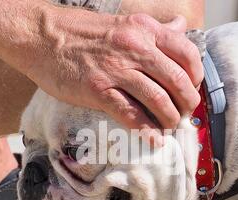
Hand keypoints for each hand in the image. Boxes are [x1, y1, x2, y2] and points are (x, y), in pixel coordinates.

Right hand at [12, 8, 203, 143]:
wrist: (42, 36)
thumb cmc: (83, 32)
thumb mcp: (124, 21)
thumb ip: (155, 29)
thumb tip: (180, 27)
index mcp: (144, 29)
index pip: (187, 54)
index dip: (196, 77)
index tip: (191, 90)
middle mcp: (135, 47)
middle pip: (177, 81)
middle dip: (186, 103)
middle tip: (183, 114)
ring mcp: (116, 69)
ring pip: (158, 100)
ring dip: (169, 119)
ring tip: (169, 127)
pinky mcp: (98, 90)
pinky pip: (131, 115)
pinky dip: (147, 130)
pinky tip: (154, 140)